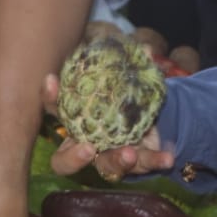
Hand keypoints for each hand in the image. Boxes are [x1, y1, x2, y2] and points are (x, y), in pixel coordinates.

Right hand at [41, 74, 173, 180]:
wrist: (155, 116)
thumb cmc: (126, 95)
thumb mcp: (126, 78)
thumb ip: (131, 65)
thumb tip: (144, 49)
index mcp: (76, 120)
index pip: (55, 109)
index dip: (49, 96)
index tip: (52, 79)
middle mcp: (86, 144)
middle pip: (63, 162)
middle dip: (73, 158)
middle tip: (88, 148)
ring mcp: (110, 157)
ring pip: (106, 167)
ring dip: (117, 160)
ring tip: (129, 153)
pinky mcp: (136, 164)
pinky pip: (144, 164)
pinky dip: (155, 160)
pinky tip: (167, 158)